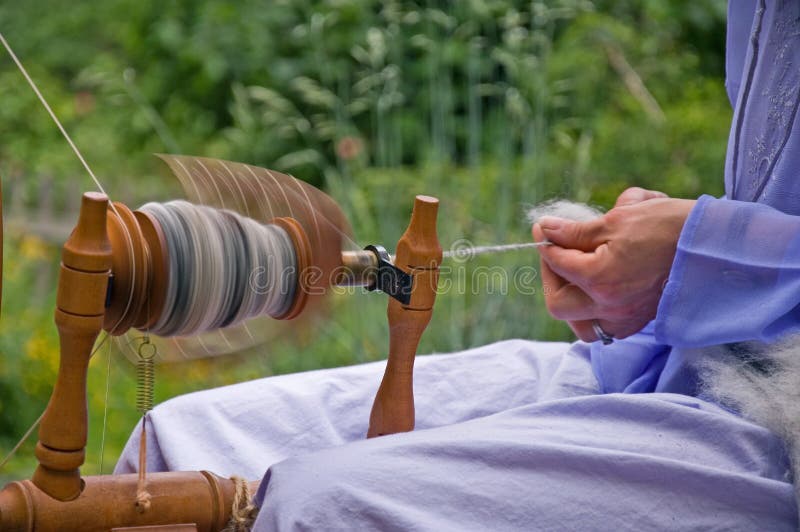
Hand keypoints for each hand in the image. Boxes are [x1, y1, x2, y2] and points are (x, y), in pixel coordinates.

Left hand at [532, 188, 694, 341]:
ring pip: (579, 325)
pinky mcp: (638, 322)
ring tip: (573, 276)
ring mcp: (625, 319)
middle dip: (550, 276)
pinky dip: (593, 311)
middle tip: (555, 252)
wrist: (711, 244)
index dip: (545, 241)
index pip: (556, 263)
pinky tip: (596, 288)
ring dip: (570, 301)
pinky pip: (604, 328)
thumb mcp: (616, 220)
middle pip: (557, 305)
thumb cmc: (666, 226)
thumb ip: (574, 232)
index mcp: (600, 279)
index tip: (544, 227)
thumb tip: (544, 230)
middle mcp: (610, 306)